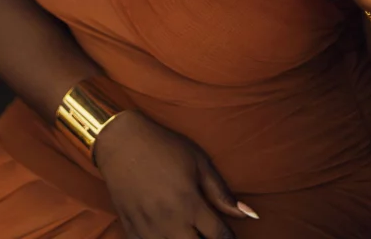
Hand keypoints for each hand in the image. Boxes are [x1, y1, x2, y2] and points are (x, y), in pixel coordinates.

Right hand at [94, 111, 255, 238]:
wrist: (121, 142)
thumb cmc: (164, 147)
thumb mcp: (198, 162)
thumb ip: (222, 192)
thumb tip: (250, 214)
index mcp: (190, 203)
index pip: (220, 237)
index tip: (230, 236)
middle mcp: (170, 222)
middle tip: (209, 233)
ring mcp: (149, 230)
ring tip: (190, 232)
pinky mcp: (132, 232)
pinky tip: (171, 234)